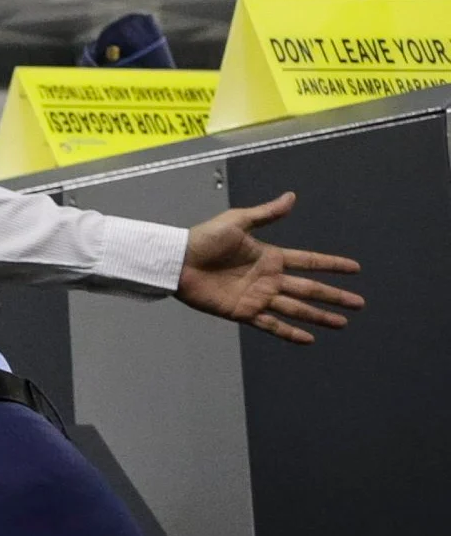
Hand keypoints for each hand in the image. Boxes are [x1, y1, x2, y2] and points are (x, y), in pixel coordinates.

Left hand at [176, 190, 361, 341]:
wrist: (176, 261)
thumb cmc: (203, 239)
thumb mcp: (237, 222)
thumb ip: (266, 213)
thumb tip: (291, 197)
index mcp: (270, 257)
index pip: (309, 261)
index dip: (332, 265)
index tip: (355, 269)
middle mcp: (269, 279)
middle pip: (309, 289)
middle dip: (334, 296)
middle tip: (359, 304)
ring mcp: (257, 297)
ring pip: (296, 309)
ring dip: (319, 316)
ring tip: (341, 323)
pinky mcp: (243, 312)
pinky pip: (270, 325)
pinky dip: (289, 333)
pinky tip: (308, 339)